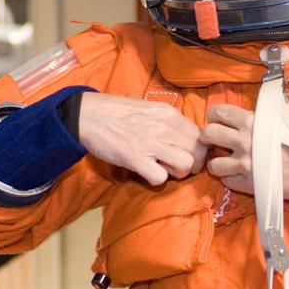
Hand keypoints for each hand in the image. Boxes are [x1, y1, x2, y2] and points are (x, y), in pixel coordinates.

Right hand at [78, 92, 206, 185]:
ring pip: (186, 165)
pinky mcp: (136, 159)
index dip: (197, 151)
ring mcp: (151, 143)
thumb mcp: (150, 109)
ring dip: (175, 173)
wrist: (87, 115)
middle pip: (198, 153)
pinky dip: (155, 179)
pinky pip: (160, 178)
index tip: (186, 155)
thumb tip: (185, 139)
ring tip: (161, 169)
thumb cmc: (117, 112)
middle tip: (174, 166)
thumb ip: (169, 122)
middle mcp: (165, 127)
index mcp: (170, 114)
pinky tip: (145, 172)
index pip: (201, 137)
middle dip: (191, 165)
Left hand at [201, 104, 288, 199]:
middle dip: (208, 137)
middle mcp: (244, 141)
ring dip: (217, 163)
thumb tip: (252, 111)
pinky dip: (230, 179)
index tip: (217, 120)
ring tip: (225, 162)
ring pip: (213, 164)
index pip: (218, 113)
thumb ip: (263, 115)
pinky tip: (238, 175)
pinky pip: (227, 182)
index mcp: (252, 122)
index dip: (214, 116)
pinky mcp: (250, 184)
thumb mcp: (284, 118)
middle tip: (215, 141)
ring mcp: (245, 164)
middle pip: (208, 135)